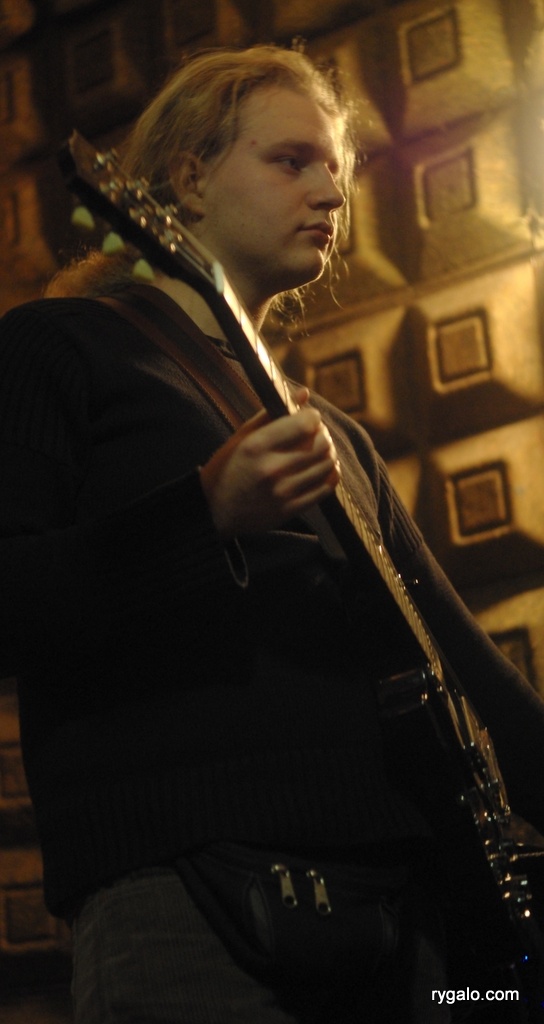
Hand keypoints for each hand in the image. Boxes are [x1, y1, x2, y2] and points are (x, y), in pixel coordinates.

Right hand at [200, 388, 339, 538]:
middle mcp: (271, 468)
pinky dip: (329, 475)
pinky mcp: (290, 509)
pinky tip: (320, 469)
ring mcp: (282, 492)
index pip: (306, 423)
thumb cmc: (227, 468)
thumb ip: (273, 413)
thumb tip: (304, 393)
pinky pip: (325, 488)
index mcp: (257, 445)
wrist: (214, 511)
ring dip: (328, 453)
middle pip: (322, 444)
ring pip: (327, 465)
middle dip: (323, 434)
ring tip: (318, 450)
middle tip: (316, 433)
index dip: (312, 416)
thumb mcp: (241, 437)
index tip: (307, 417)